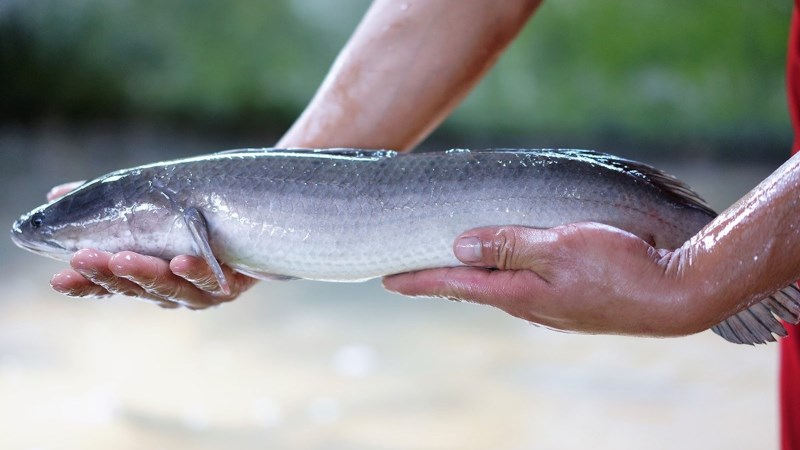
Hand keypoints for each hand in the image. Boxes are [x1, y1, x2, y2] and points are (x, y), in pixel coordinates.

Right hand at [46, 182, 257, 308]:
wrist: (259, 221)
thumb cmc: (198, 219)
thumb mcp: (153, 208)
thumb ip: (111, 203)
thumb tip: (56, 192)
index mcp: (146, 278)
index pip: (109, 286)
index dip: (85, 285)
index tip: (59, 279)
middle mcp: (171, 291)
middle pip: (135, 288)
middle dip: (108, 275)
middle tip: (84, 258)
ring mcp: (200, 292)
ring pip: (169, 288)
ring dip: (144, 273)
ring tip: (123, 258)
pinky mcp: (230, 285)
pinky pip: (211, 280)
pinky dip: (195, 271)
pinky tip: (179, 261)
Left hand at [383, 223, 708, 336]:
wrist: (676, 296)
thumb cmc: (622, 267)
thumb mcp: (561, 247)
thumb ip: (511, 244)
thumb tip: (460, 245)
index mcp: (519, 292)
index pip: (456, 285)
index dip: (419, 279)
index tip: (386, 279)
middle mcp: (529, 303)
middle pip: (472, 288)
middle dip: (438, 278)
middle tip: (408, 268)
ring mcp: (550, 305)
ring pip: (497, 285)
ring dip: (469, 275)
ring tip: (449, 262)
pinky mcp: (570, 299)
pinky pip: (523, 283)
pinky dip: (502, 271)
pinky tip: (505, 262)